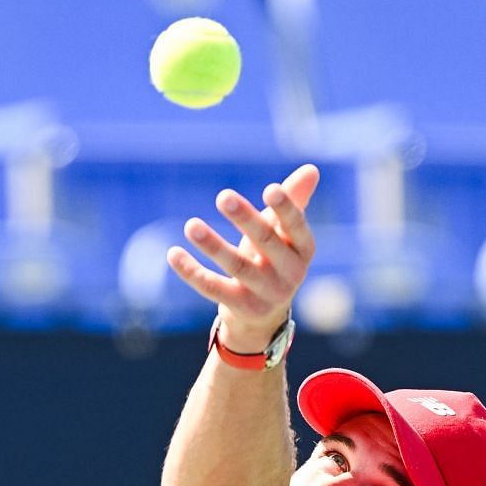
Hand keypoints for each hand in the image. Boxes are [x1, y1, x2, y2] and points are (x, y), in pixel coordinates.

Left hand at [167, 164, 319, 352]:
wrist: (263, 316)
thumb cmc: (273, 260)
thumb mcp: (284, 234)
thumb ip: (295, 201)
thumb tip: (312, 169)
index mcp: (303, 250)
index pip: (297, 227)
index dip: (285, 209)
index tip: (270, 188)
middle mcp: (290, 273)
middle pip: (265, 242)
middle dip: (245, 219)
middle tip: (223, 196)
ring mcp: (265, 293)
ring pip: (236, 266)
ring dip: (213, 245)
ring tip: (190, 225)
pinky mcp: (240, 307)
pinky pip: (212, 287)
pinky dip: (191, 271)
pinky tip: (173, 253)